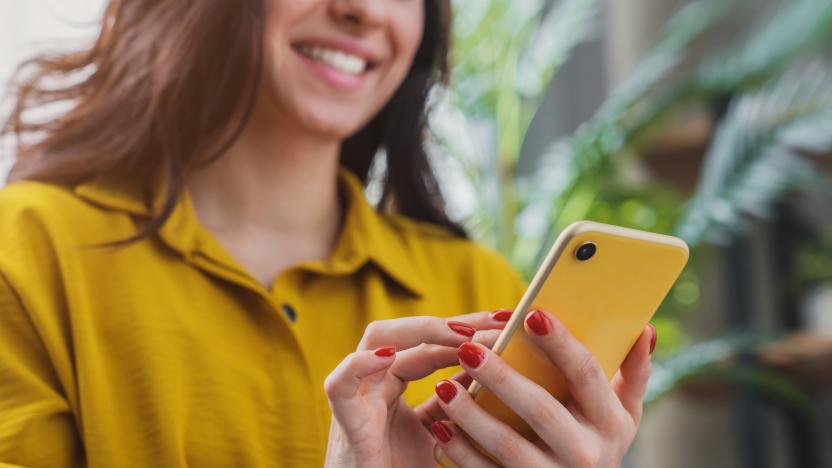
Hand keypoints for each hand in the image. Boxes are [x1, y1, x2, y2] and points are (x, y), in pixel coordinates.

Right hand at [323, 311, 510, 467]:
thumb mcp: (441, 435)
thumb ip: (457, 406)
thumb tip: (489, 373)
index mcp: (395, 383)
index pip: (432, 343)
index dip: (469, 329)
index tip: (508, 322)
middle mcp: (376, 382)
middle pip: (410, 333)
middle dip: (454, 322)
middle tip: (498, 321)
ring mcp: (359, 397)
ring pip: (376, 339)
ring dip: (420, 331)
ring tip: (462, 335)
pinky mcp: (346, 421)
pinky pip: (341, 383)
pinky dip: (360, 365)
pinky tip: (389, 356)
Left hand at [431, 309, 654, 467]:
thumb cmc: (598, 441)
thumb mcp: (623, 414)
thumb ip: (633, 372)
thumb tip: (644, 329)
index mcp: (609, 422)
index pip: (586, 375)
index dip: (561, 344)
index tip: (532, 314)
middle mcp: (586, 454)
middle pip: (541, 410)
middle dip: (503, 378)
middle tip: (467, 348)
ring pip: (509, 446)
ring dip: (473, 417)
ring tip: (443, 386)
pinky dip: (461, 453)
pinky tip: (440, 428)